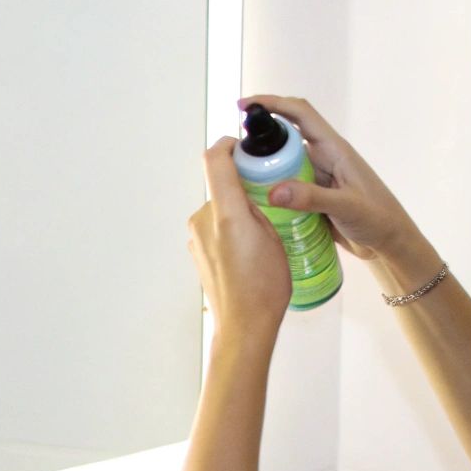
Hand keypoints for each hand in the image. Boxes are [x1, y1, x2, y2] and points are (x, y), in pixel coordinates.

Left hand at [189, 137, 291, 335]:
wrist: (244, 324)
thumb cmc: (265, 286)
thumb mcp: (274, 236)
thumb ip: (259, 208)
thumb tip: (249, 196)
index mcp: (226, 213)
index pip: (215, 161)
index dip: (228, 146)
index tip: (242, 147)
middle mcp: (203, 221)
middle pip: (221, 187)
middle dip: (243, 188)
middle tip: (269, 199)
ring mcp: (196, 237)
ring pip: (219, 209)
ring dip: (237, 211)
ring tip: (262, 232)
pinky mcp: (196, 251)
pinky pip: (214, 228)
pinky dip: (229, 229)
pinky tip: (248, 249)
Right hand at [236, 95, 420, 261]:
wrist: (390, 244)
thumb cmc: (378, 219)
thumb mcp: (346, 207)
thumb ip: (311, 198)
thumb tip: (272, 190)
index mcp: (333, 149)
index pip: (300, 113)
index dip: (272, 103)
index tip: (244, 106)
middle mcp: (322, 158)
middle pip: (284, 138)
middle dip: (259, 141)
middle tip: (234, 158)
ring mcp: (315, 178)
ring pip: (281, 164)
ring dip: (261, 169)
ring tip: (237, 181)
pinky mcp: (311, 197)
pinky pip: (284, 186)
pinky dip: (268, 190)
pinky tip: (254, 201)